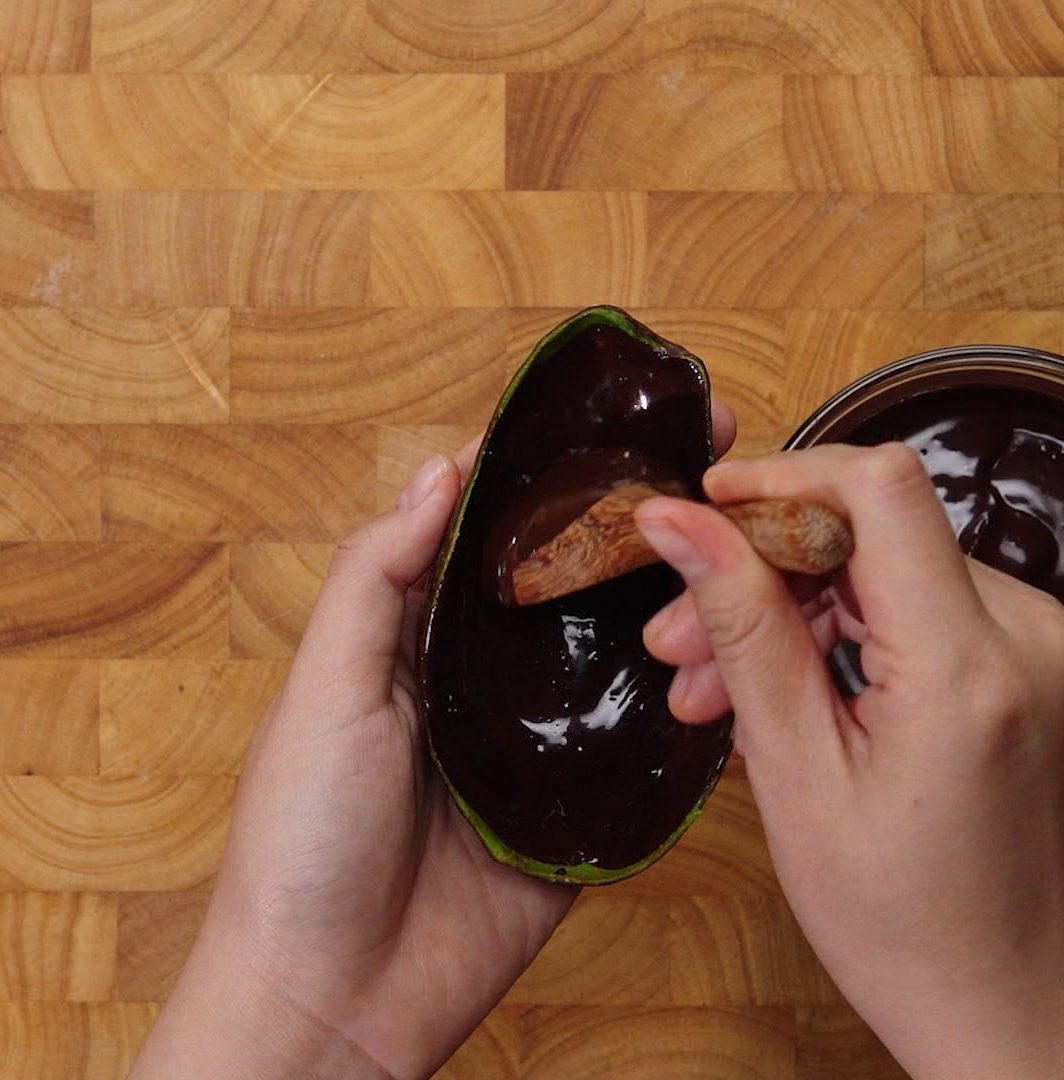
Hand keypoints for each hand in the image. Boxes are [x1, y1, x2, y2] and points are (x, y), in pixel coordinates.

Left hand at [129, 398, 735, 1079]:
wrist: (336, 998)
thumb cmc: (303, 835)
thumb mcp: (324, 689)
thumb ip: (376, 579)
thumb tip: (440, 471)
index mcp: (427, 632)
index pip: (500, 529)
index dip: (554, 469)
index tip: (622, 414)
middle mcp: (493, 674)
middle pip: (575, 579)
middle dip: (639, 516)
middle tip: (712, 456)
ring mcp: (546, 738)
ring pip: (623, 651)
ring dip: (676, 599)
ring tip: (747, 542)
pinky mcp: (585, 806)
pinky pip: (649, 748)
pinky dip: (691, 706)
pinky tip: (747, 659)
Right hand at [637, 445, 1063, 1079]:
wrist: (1004, 1007)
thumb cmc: (896, 922)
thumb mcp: (793, 772)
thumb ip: (741, 627)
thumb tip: (675, 522)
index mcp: (966, 667)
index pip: (880, 488)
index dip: (781, 477)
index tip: (702, 514)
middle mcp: (1025, 637)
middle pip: (866, 535)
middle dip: (757, 571)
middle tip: (673, 641)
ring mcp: (1033, 649)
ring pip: (878, 572)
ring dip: (784, 612)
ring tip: (707, 686)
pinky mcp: (1022, 665)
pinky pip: (910, 611)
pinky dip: (834, 637)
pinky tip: (773, 692)